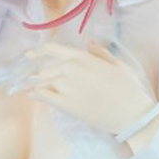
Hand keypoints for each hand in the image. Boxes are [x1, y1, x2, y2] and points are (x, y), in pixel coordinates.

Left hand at [19, 40, 158, 136]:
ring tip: (30, 89)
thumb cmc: (128, 89)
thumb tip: (89, 43)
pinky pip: (42, 96)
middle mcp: (69, 68)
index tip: (28, 55)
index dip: (36, 51)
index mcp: (81, 57)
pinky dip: (35, 95)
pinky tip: (33, 96)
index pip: (51, 49)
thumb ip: (100, 52)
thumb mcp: (116, 64)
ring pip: (41, 82)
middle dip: (37, 74)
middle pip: (44, 68)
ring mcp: (65, 86)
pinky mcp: (64, 104)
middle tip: (31, 79)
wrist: (130, 114)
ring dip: (34, 85)